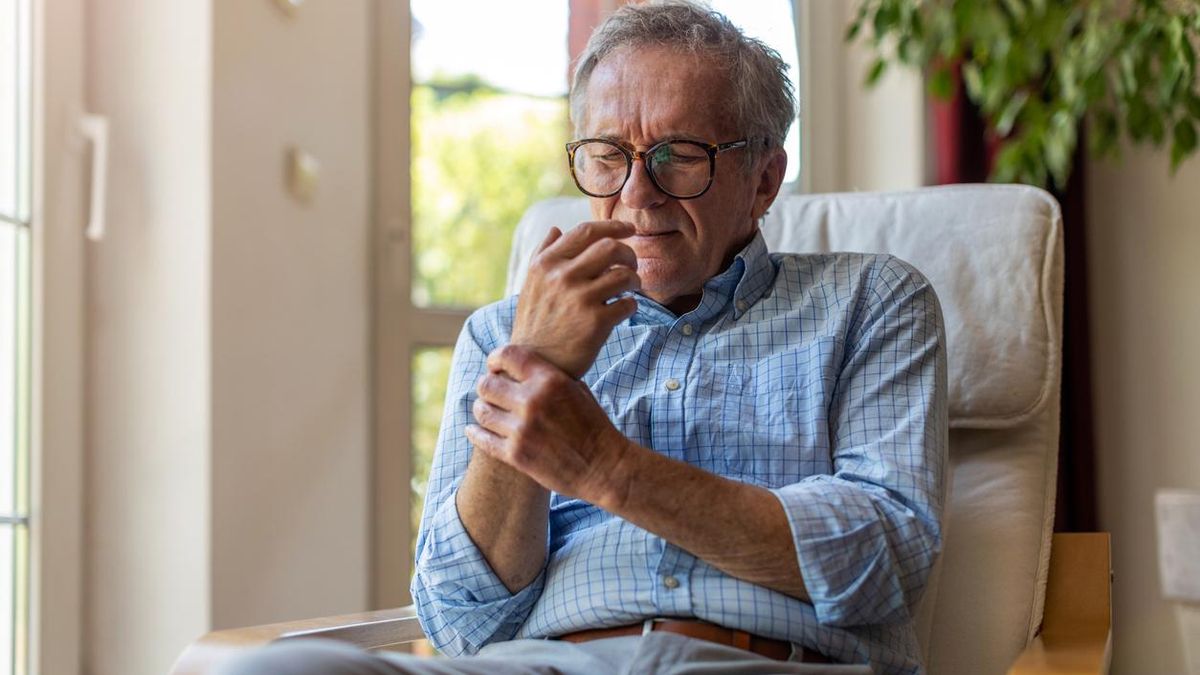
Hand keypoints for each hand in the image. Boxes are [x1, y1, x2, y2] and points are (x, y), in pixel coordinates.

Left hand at [466, 345, 633, 505]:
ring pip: (482, 411)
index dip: (496, 359)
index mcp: (550, 380)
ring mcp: (522, 429)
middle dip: (486, 386)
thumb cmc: (594, 426)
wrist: (604, 467)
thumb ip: (550, 377)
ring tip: (485, 410)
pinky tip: (474, 430)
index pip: (508, 356)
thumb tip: (525, 366)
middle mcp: (532, 401)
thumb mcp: (578, 390)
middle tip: (489, 392)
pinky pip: (483, 439)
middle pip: (488, 384)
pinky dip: (475, 432)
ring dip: (481, 409)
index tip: (494, 366)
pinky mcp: (515, 455)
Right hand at [511, 221, 640, 378]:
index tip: (629, 229)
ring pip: (624, 275)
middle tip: (631, 265)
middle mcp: (562, 277)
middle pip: (610, 247)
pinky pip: (628, 303)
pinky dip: (632, 305)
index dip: (613, 226)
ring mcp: (580, 299)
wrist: (535, 364)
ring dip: (634, 280)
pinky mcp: (596, 322)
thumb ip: (542, 253)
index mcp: (546, 263)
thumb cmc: (536, 323)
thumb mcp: (530, 284)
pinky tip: (624, 310)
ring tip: (630, 288)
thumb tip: (556, 228)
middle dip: (628, 253)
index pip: (586, 231)